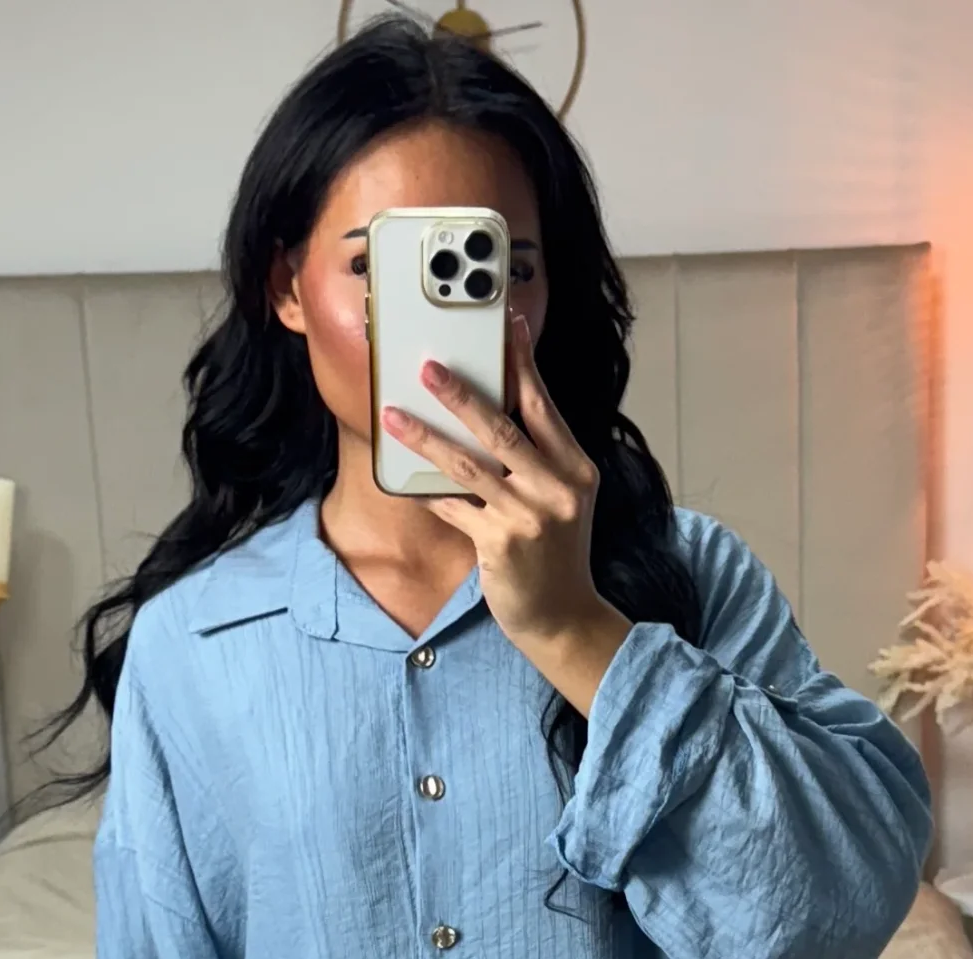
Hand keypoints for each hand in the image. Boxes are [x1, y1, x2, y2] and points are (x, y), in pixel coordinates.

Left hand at [379, 312, 631, 716]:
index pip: (544, 405)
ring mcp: (529, 517)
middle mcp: (557, 488)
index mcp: (576, 469)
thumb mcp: (562, 501)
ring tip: (396, 415)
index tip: (507, 325)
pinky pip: (454, 507)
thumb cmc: (556, 555)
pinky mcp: (500, 544)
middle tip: (428, 366)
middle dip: (461, 393)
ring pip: (468, 464)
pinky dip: (428, 492)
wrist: (563, 617)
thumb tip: (489, 415)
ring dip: (427, 436)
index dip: (523, 363)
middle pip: (502, 427)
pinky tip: (404, 475)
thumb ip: (538, 461)